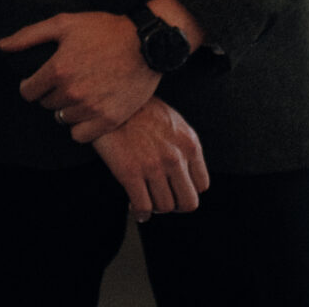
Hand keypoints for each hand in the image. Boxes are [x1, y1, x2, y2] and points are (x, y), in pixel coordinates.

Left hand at [1, 10, 157, 137]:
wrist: (146, 43)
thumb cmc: (103, 29)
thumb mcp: (63, 24)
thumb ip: (28, 36)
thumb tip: (1, 46)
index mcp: (57, 69)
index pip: (28, 92)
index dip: (32, 85)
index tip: (41, 79)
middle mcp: (72, 92)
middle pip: (46, 104)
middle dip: (51, 94)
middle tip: (67, 81)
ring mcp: (91, 108)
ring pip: (63, 119)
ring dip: (67, 109)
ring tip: (80, 93)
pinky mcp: (110, 120)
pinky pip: (81, 136)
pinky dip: (81, 127)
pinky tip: (88, 111)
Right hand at [90, 97, 209, 220]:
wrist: (106, 97)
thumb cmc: (135, 107)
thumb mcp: (170, 120)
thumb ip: (180, 144)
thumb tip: (181, 166)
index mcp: (189, 144)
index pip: (202, 185)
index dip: (188, 190)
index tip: (176, 190)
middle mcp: (175, 157)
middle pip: (188, 202)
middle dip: (175, 205)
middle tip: (163, 202)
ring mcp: (153, 166)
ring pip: (165, 206)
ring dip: (156, 208)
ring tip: (146, 203)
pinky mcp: (130, 172)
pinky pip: (142, 206)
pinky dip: (140, 213)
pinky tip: (135, 209)